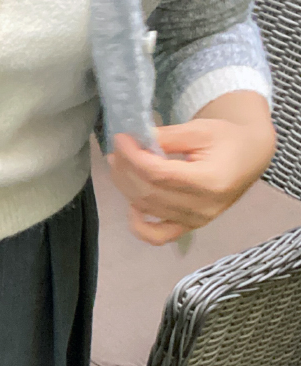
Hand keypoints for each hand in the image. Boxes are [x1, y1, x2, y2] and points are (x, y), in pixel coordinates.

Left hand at [107, 92, 275, 246]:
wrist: (249, 156)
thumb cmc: (227, 140)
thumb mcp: (199, 129)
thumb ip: (166, 137)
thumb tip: (134, 141)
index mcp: (210, 181)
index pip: (158, 174)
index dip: (133, 157)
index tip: (120, 138)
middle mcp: (203, 208)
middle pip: (149, 192)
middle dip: (125, 169)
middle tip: (117, 148)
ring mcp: (196, 221)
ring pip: (147, 209)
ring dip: (126, 186)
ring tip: (119, 164)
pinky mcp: (189, 227)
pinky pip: (157, 236)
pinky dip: (138, 225)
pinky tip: (131, 202)